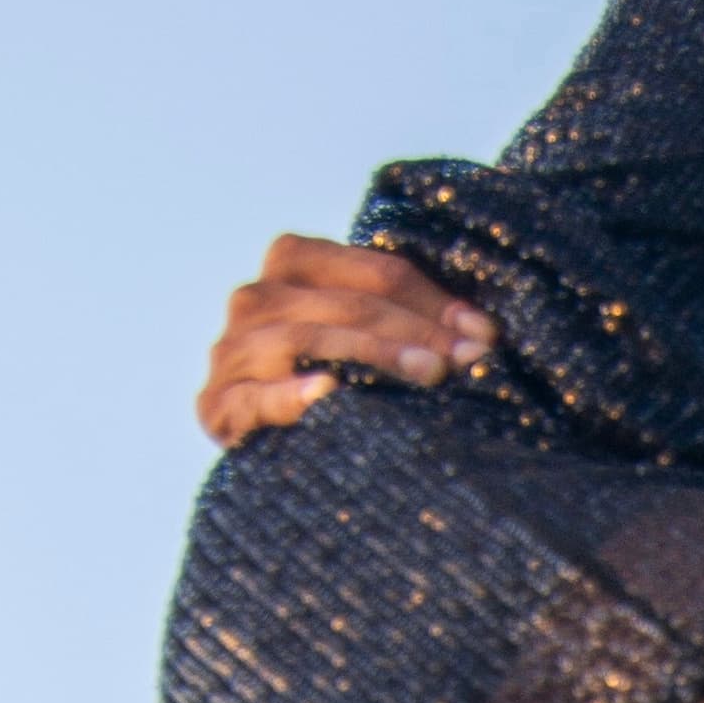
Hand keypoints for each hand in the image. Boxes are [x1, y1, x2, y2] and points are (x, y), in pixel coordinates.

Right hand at [197, 235, 491, 445]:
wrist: (272, 440)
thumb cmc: (341, 381)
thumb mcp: (375, 336)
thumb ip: (416, 320)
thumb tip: (483, 335)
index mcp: (293, 262)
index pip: (377, 273)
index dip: (435, 302)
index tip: (485, 336)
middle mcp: (256, 299)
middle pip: (350, 305)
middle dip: (417, 331)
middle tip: (466, 360)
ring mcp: (232, 352)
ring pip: (308, 340)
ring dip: (375, 355)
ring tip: (430, 374)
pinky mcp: (218, 405)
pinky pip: (254, 396)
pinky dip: (290, 394)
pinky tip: (328, 394)